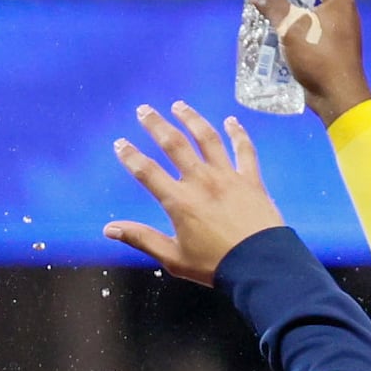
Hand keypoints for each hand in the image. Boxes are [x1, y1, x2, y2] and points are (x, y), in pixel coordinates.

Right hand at [103, 101, 287, 287]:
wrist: (260, 265)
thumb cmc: (215, 265)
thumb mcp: (173, 258)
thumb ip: (141, 239)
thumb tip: (109, 229)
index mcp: (179, 201)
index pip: (148, 172)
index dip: (131, 156)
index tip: (120, 143)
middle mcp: (201, 181)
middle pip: (174, 145)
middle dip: (156, 125)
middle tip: (144, 110)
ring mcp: (228, 176)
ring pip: (206, 139)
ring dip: (191, 119)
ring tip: (179, 106)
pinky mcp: (251, 179)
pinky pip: (243, 150)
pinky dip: (237, 133)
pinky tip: (231, 121)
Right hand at [249, 0, 369, 124]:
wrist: (339, 99)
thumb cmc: (320, 59)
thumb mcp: (293, 29)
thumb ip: (274, 6)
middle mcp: (344, 10)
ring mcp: (340, 30)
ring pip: (316, 9)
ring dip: (297, 5)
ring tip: (274, 1)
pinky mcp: (334, 47)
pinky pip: (315, 27)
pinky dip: (300, 24)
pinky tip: (282, 29)